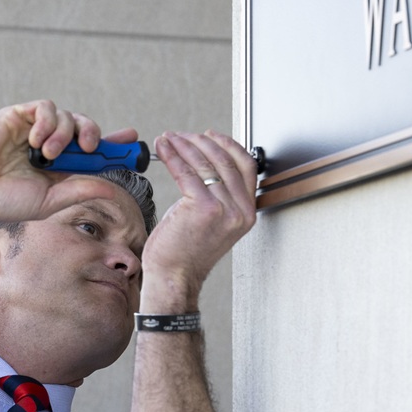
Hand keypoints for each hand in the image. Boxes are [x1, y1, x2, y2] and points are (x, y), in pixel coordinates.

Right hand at [0, 100, 140, 224]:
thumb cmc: (1, 200)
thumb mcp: (49, 201)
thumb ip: (79, 190)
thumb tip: (113, 188)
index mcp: (57, 167)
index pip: (91, 151)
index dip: (113, 144)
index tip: (133, 140)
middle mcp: (48, 146)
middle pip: (85, 128)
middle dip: (95, 135)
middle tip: (92, 149)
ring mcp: (32, 130)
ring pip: (68, 116)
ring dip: (66, 134)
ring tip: (48, 155)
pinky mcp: (17, 116)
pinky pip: (45, 108)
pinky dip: (48, 122)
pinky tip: (36, 143)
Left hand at [141, 130, 257, 309]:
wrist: (175, 276)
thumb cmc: (186, 252)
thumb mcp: (213, 221)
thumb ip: (219, 196)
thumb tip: (206, 163)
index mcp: (247, 212)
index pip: (246, 166)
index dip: (228, 145)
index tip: (210, 135)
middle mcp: (241, 211)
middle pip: (226, 160)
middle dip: (201, 141)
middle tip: (183, 135)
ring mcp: (224, 210)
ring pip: (205, 163)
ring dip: (184, 145)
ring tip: (169, 138)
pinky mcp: (203, 208)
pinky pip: (187, 172)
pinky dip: (173, 155)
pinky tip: (163, 148)